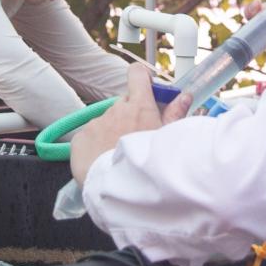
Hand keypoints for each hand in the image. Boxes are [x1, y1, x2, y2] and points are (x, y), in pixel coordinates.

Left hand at [71, 63, 191, 185]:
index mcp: (140, 106)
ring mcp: (97, 122)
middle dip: (131, 115)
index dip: (142, 79)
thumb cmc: (147, 167)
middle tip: (138, 136)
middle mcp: (117, 109)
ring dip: (114, 132)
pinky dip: (96, 145)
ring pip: (108, 121)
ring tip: (120, 155)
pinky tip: (104, 160)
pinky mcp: (81, 137)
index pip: (138, 74)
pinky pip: (90, 135)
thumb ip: (175, 114)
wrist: (118, 190)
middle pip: (124, 104)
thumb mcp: (167, 139)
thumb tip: (184, 96)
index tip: (147, 89)